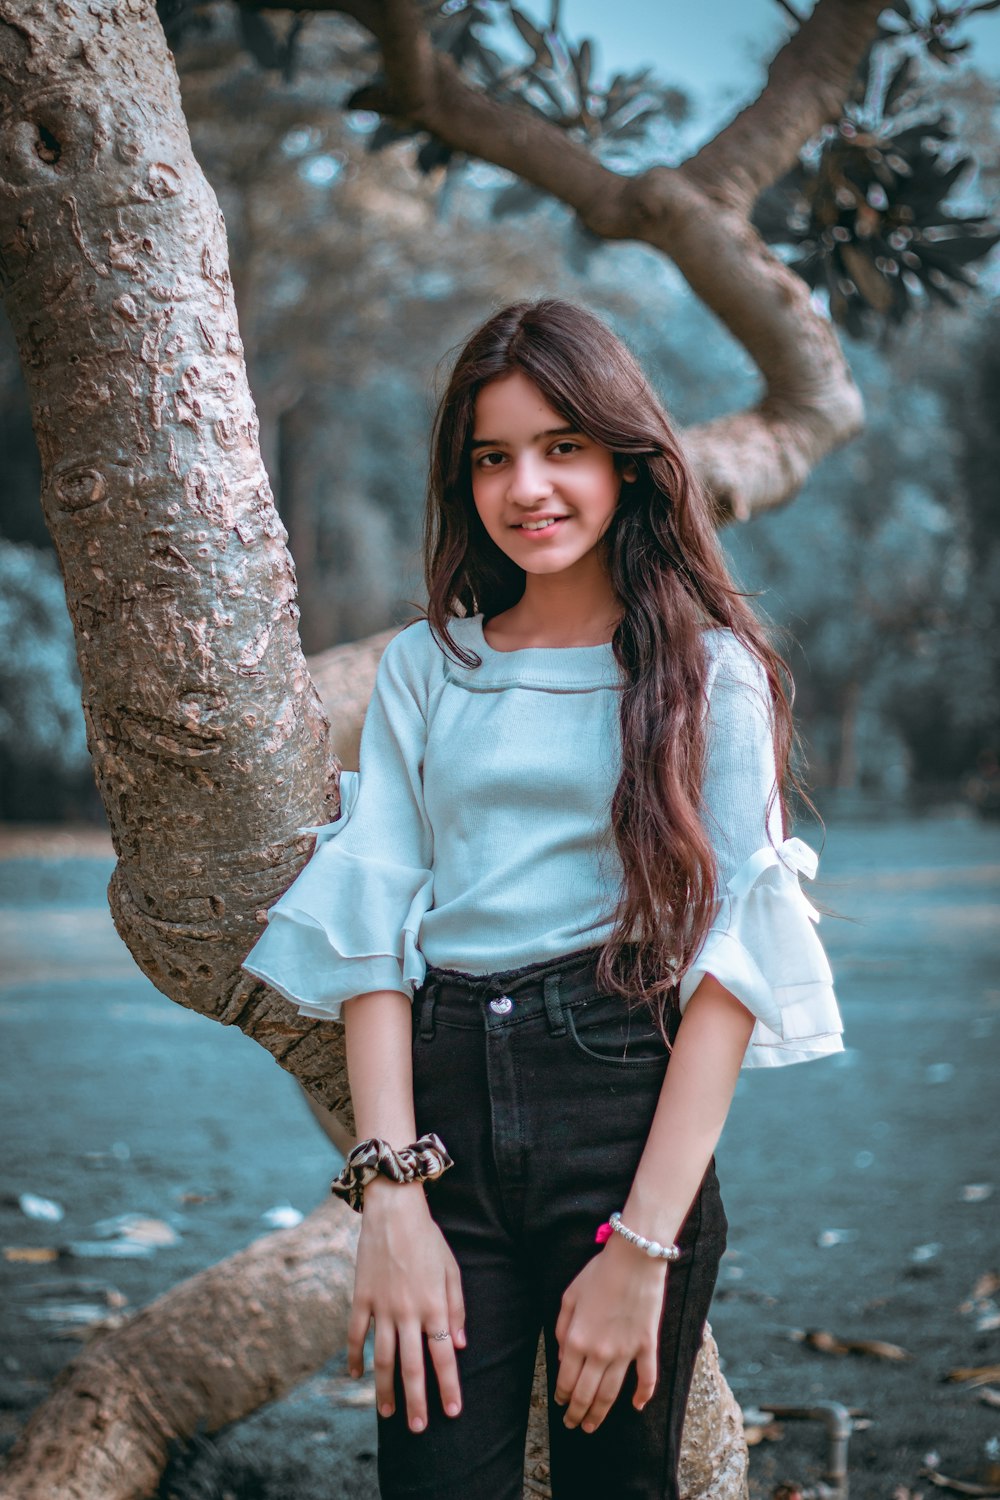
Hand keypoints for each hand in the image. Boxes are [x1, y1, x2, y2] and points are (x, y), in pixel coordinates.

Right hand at [347, 1178, 465, 1433]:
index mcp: (434, 1306)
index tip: (452, 1412)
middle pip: (412, 1366)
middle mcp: (408, 1312)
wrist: (394, 1210)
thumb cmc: (428, 1238)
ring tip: (388, 1413)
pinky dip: (355, 1357)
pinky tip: (356, 1376)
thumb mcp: (451, 1269)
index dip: (448, 1386)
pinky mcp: (361, 1298)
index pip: (444, 1356)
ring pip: (382, 1359)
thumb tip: (459, 1345)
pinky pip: (356, 1335)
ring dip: (384, 1389)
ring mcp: (382, 1307)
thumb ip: (457, 1308)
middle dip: (417, 1400)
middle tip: (418, 1428)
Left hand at [554, 1236, 667, 1432]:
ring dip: (600, 1413)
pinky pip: (647, 1378)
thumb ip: (562, 1328)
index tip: (559, 1405)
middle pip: (587, 1394)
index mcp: (577, 1339)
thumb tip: (563, 1357)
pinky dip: (643, 1396)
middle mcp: (599, 1352)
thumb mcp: (569, 1296)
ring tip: (592, 1426)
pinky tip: (638, 1407)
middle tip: (573, 1425)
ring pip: (611, 1394)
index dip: (561, 1396)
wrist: (633, 1258)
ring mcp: (625, 1352)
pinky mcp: (646, 1346)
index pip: (566, 1379)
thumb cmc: (599, 1273)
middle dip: (577, 1413)